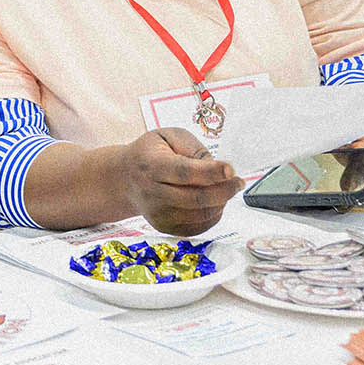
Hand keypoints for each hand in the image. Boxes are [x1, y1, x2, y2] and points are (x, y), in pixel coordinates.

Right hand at [115, 128, 240, 236]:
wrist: (125, 179)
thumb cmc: (150, 154)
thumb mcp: (168, 137)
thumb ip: (193, 147)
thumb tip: (216, 167)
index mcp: (151, 166)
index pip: (185, 172)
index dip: (211, 172)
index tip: (230, 169)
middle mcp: (152, 193)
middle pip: (196, 198)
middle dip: (225, 190)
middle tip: (238, 181)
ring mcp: (158, 214)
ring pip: (200, 215)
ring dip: (221, 203)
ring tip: (225, 190)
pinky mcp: (165, 227)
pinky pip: (198, 227)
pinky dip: (213, 216)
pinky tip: (214, 203)